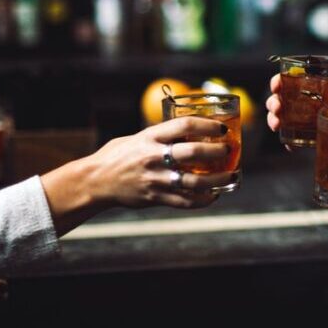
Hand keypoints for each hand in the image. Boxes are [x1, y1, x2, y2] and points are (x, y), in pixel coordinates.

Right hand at [82, 118, 233, 208]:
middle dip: (216, 151)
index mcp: (150, 137)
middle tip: (229, 149)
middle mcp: (154, 157)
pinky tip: (214, 195)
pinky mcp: (155, 197)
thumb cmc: (118, 155)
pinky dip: (204, 199)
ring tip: (231, 176)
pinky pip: (185, 201)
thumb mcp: (138, 137)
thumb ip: (161, 135)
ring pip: (194, 181)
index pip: (184, 126)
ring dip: (218, 179)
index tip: (221, 128)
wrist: (96, 181)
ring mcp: (155, 179)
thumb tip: (190, 130)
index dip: (207, 126)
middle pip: (192, 152)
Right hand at [265, 73, 327, 138]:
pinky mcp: (310, 139)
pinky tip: (290, 146)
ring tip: (276, 125)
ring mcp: (306, 121)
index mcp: (316, 89)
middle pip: (282, 99)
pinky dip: (289, 142)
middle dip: (274, 102)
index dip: (279, 81)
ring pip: (282, 118)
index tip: (276, 86)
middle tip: (277, 108)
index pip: (292, 81)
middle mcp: (308, 103)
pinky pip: (294, 140)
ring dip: (274, 119)